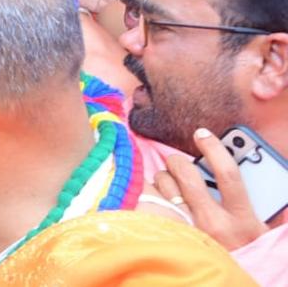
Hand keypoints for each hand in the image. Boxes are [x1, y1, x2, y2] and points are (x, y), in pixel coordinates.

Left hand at [154, 127, 269, 249]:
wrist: (224, 282)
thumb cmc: (244, 252)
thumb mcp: (259, 230)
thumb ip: (254, 202)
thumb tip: (237, 175)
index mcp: (241, 219)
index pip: (228, 174)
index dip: (215, 148)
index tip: (202, 134)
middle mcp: (212, 223)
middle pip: (187, 174)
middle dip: (178, 161)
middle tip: (178, 162)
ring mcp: (187, 229)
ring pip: (163, 185)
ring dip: (163, 178)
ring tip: (169, 183)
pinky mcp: (167, 234)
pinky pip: (148, 202)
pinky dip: (149, 193)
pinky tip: (155, 196)